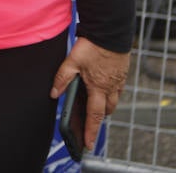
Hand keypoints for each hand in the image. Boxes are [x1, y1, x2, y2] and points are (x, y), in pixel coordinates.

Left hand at [50, 36, 129, 150]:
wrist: (111, 31)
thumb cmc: (92, 46)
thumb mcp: (72, 61)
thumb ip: (62, 78)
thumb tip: (53, 94)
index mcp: (98, 87)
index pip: (94, 116)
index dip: (91, 131)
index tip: (88, 144)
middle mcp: (111, 87)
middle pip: (106, 110)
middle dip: (99, 118)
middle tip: (89, 123)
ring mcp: (119, 81)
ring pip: (113, 101)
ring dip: (105, 106)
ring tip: (94, 106)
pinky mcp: (122, 73)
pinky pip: (117, 90)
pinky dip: (110, 94)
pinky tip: (102, 88)